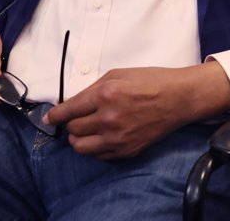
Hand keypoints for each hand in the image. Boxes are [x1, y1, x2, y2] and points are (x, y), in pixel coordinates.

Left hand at [47, 62, 229, 159]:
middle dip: (70, 123)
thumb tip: (72, 102)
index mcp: (106, 95)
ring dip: (78, 138)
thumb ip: (92, 89)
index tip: (50, 118)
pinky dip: (94, 147)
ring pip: (81, 147)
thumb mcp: (118, 74)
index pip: (69, 110)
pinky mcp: (127, 151)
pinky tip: (100, 136)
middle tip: (75, 118)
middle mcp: (109, 119)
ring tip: (84, 130)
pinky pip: (98, 155)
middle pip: (73, 129)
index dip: (55, 115)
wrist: (178, 98)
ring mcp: (118, 138)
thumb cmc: (150, 81)